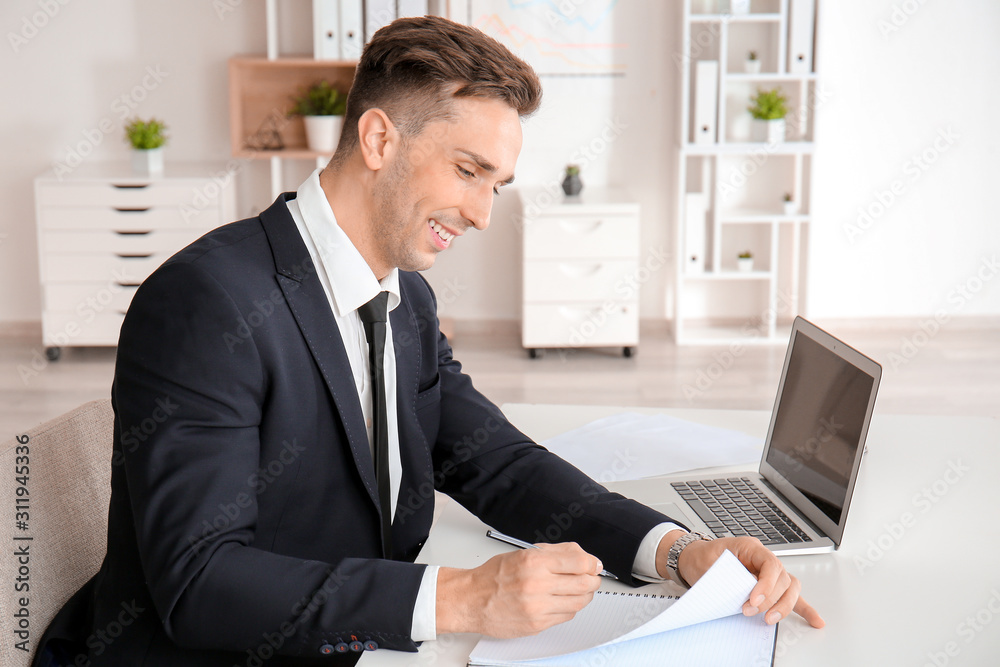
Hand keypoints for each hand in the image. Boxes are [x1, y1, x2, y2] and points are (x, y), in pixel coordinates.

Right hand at [437, 542, 602, 637]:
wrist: (471, 600)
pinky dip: (570, 608)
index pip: (579, 561)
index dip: (593, 563)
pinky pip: (566, 616)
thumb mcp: (523, 553)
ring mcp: (538, 607)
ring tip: (579, 590)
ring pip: (579, 602)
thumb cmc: (493, 576)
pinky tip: (563, 601)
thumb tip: (582, 555)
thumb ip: (555, 552)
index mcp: (534, 562)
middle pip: (584, 583)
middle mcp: (537, 584)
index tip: (595, 564)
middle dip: (593, 579)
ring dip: (585, 595)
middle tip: (592, 577)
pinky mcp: (537, 624)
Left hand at [661, 532, 824, 627]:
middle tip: (750, 611)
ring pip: (789, 588)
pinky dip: (803, 608)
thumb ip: (727, 577)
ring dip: (784, 606)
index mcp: (750, 547)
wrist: (693, 558)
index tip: (754, 600)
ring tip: (769, 619)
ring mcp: (767, 572)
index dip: (766, 584)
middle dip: (770, 599)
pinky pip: (789, 595)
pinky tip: (814, 620)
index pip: (771, 564)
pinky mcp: (768, 586)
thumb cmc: (700, 558)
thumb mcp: (708, 564)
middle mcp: (762, 558)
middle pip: (782, 578)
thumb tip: (741, 593)